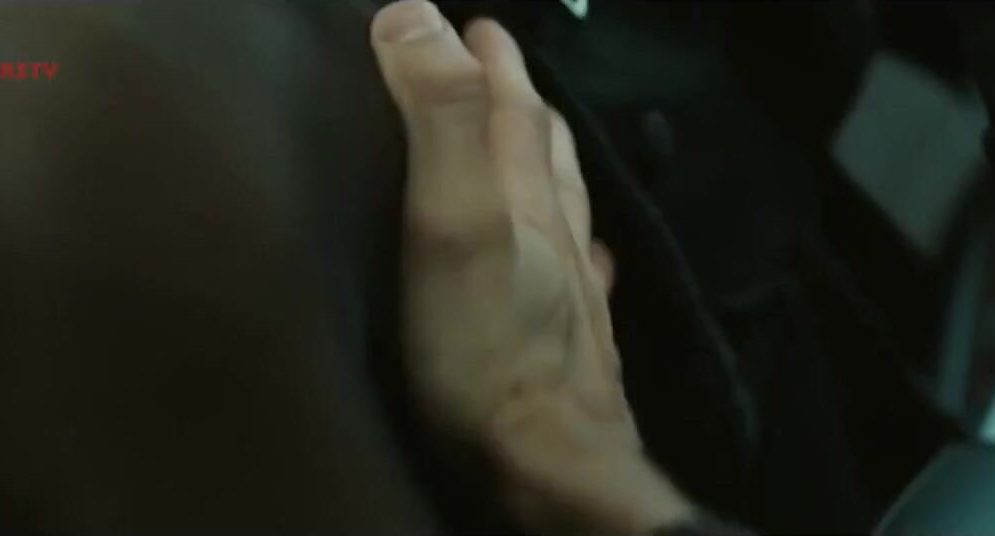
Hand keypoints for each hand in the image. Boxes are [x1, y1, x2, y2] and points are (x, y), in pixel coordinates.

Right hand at [370, 1, 693, 532]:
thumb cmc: (487, 351)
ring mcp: (573, 293)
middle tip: (499, 67)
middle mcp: (559, 236)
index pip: (512, 107)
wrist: (550, 467)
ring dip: (547, 163)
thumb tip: (415, 15)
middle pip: (545, 149)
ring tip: (537, 142)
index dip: (489, 60)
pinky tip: (579, 255)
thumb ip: (441, 121)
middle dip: (520, 100)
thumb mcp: (453, 221)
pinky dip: (571, 245)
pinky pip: (577, 274)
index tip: (473, 25)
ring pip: (564, 206)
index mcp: (526, 198)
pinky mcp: (572, 347)